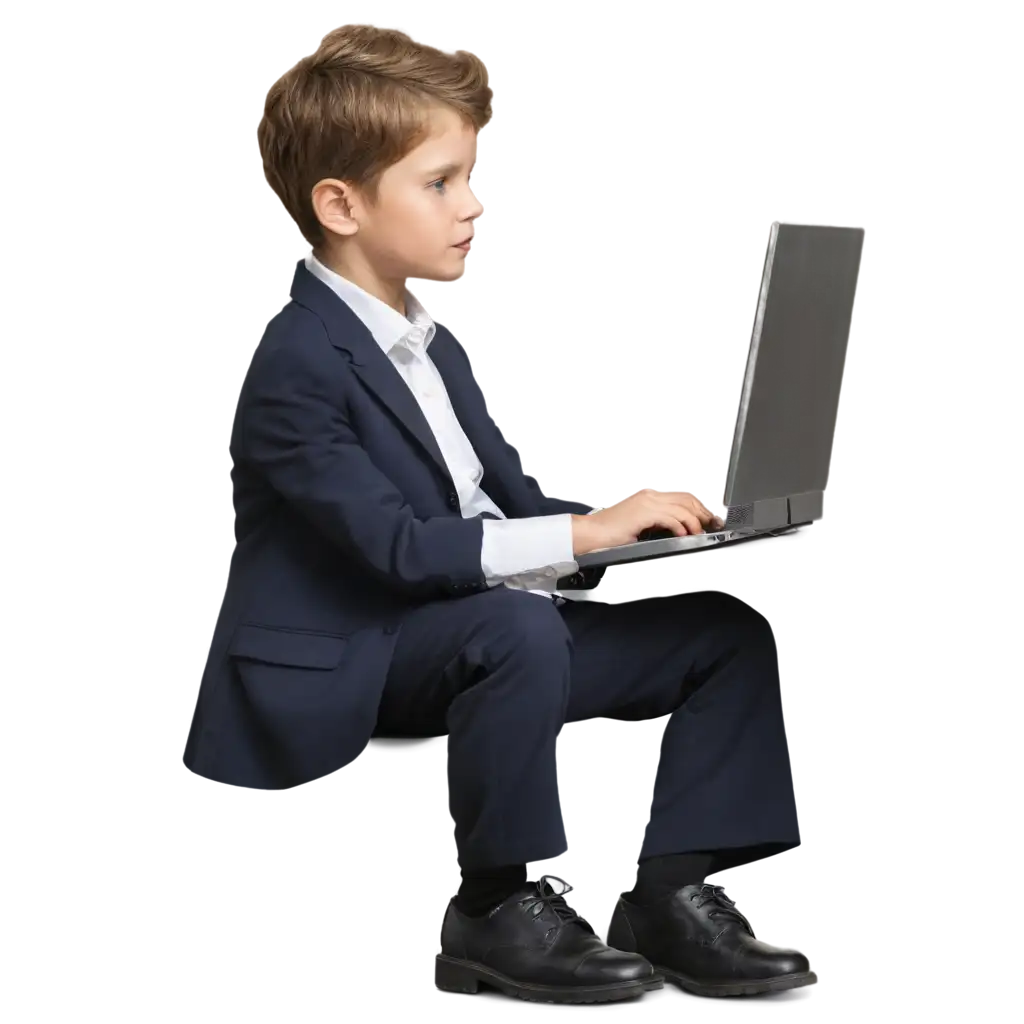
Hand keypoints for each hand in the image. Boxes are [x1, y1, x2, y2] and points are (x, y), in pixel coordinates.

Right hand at [571, 487, 723, 555]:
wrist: (592, 533)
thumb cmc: (611, 532)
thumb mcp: (637, 523)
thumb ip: (655, 521)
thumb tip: (676, 528)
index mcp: (648, 496)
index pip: (681, 498)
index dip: (698, 508)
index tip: (708, 520)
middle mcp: (649, 495)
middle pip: (685, 501)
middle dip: (702, 514)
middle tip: (711, 526)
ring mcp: (646, 503)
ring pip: (681, 509)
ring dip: (693, 523)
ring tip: (698, 534)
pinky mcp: (644, 513)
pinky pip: (670, 519)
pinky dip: (680, 527)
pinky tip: (683, 536)